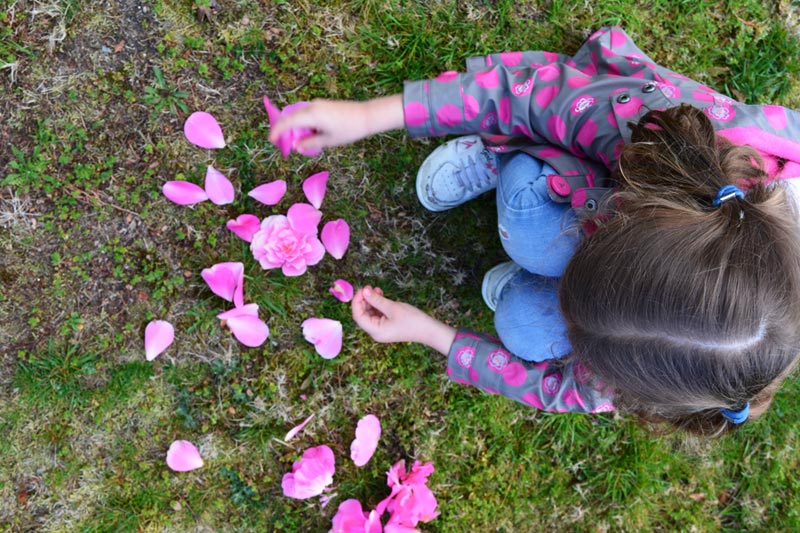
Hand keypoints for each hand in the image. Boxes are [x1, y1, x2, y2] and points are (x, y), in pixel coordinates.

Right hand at [268, 95, 403, 152]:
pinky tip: (309, 134)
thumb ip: (309, 143)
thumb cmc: (348, 130)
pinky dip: (303, 123)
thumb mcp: (328, 141)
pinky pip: (307, 114)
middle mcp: (311, 106)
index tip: (271, 140)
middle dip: (285, 130)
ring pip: (299, 115)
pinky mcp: (322, 105)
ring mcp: (317, 104)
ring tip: (298, 141)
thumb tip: (296, 145)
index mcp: (311, 115)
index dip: (277, 131)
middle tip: (283, 143)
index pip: (287, 122)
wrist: (366, 116)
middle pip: (291, 117)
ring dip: (295, 127)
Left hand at [351, 286, 455, 353]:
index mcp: (375, 331)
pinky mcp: (387, 325)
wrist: (429, 330)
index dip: (357, 301)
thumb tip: (364, 290)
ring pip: (370, 313)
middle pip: (363, 314)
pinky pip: (378, 314)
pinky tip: (381, 295)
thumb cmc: (411, 320)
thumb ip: (376, 299)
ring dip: (372, 301)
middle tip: (369, 287)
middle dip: (364, 300)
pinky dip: (378, 305)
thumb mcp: (392, 307)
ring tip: (376, 289)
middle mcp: (376, 332)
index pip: (358, 316)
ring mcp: (381, 329)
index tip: (362, 289)